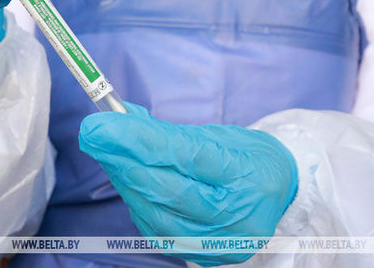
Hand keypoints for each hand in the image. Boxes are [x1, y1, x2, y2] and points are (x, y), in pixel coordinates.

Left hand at [79, 103, 297, 265]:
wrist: (279, 193)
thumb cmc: (247, 158)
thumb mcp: (217, 136)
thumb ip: (169, 133)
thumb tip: (119, 120)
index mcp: (249, 176)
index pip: (186, 156)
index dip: (140, 140)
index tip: (103, 123)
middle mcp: (240, 217)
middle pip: (168, 190)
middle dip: (123, 160)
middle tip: (95, 136)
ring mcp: (223, 243)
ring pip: (157, 215)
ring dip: (126, 181)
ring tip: (109, 154)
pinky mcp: (207, 256)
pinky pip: (159, 231)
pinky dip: (138, 203)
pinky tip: (128, 181)